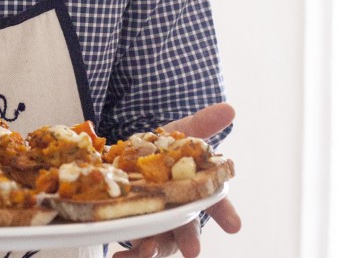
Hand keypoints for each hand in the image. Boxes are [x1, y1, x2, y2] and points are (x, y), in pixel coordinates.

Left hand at [111, 103, 241, 257]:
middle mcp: (178, 211)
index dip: (225, 213)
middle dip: (190, 239)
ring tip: (146, 250)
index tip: (235, 226)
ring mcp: (157, 222)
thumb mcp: (180, 132)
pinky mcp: (135, 226)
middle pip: (188, 228)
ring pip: (161, 242)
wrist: (127, 153)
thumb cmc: (162, 148)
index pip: (214, 203)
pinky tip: (117, 257)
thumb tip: (229, 108)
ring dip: (154, 249)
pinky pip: (134, 245)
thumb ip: (203, 124)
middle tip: (193, 251)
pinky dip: (128, 255)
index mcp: (193, 190)